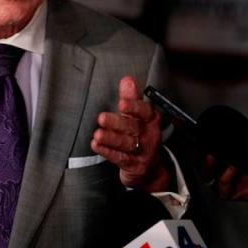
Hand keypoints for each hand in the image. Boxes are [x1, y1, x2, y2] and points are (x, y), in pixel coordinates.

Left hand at [92, 76, 168, 190]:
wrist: (150, 167)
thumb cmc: (140, 135)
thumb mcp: (138, 116)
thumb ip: (131, 98)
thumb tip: (127, 79)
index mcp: (151, 119)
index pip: (145, 111)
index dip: (134, 107)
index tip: (122, 103)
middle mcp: (149, 135)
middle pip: (134, 127)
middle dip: (117, 123)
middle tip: (102, 118)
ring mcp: (144, 151)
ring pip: (127, 144)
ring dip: (111, 138)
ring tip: (97, 134)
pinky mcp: (136, 165)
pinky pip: (121, 158)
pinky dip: (107, 152)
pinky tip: (96, 145)